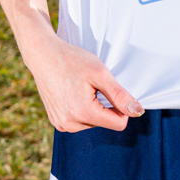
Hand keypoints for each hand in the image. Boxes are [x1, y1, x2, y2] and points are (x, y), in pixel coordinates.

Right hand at [26, 34, 143, 132]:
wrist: (42, 55)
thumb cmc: (71, 60)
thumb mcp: (100, 73)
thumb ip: (120, 95)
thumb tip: (137, 112)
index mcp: (83, 112)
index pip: (119, 124)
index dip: (122, 107)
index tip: (113, 90)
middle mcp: (70, 124)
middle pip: (105, 123)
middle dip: (104, 105)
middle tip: (90, 85)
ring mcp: (62, 124)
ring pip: (93, 123)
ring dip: (93, 107)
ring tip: (80, 88)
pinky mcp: (57, 122)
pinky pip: (80, 121)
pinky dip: (82, 109)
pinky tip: (72, 94)